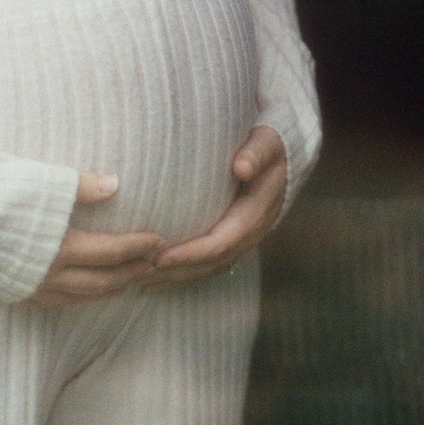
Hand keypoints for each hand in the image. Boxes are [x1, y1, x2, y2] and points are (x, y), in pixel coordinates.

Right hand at [30, 173, 163, 304]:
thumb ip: (81, 187)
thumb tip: (114, 184)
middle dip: (129, 273)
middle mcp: (49, 274)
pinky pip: (56, 301)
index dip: (137, 246)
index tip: (158, 240)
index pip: (110, 251)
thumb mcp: (42, 185)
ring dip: (107, 289)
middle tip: (149, 265)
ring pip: (79, 296)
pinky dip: (78, 296)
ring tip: (124, 282)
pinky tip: (83, 290)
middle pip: (100, 280)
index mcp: (59, 248)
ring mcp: (32, 287)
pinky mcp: (15, 292)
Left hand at [143, 125, 286, 288]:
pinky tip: (158, 274)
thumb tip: (241, 167)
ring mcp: (243, 238)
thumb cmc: (270, 145)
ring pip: (210, 268)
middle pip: (212, 263)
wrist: (285, 156)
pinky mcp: (233, 237)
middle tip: (138, 275)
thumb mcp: (267, 143)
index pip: (220, 242)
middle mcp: (250, 232)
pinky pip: (210, 262)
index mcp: (255, 213)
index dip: (190, 253)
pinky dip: (184, 271)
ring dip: (177, 277)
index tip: (159, 258)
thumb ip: (256, 154)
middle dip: (176, 271)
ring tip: (140, 281)